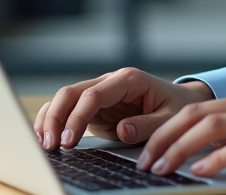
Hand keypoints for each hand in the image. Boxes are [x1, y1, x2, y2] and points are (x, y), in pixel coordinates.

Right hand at [34, 67, 213, 150]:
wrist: (182, 102)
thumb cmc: (177, 107)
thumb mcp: (169, 118)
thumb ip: (147, 124)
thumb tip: (123, 130)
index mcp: (129, 80)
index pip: (94, 94)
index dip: (78, 116)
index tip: (69, 140)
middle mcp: (110, 82)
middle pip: (73, 92)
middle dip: (57, 117)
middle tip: (51, 145)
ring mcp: (100, 92)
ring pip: (66, 98)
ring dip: (51, 118)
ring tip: (44, 143)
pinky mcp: (95, 107)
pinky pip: (69, 109)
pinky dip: (53, 119)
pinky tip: (45, 136)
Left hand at [136, 89, 225, 180]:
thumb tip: (202, 154)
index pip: (197, 110)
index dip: (168, 129)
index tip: (148, 150)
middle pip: (197, 114)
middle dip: (164, 138)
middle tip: (145, 161)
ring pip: (213, 127)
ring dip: (181, 149)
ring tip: (163, 168)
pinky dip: (216, 159)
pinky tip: (200, 171)